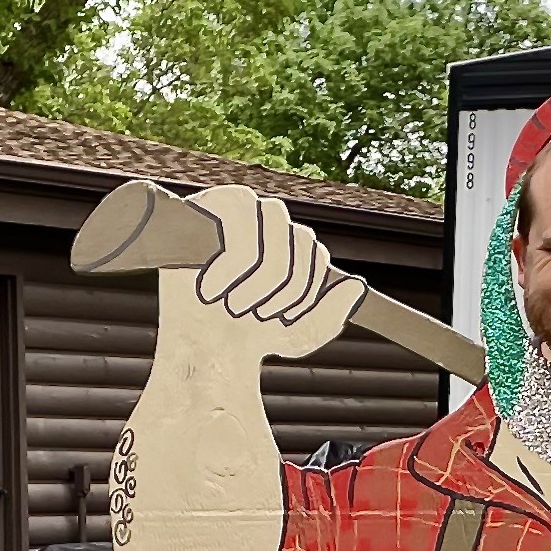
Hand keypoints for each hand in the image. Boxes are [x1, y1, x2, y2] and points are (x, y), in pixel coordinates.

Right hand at [185, 184, 365, 357]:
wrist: (194, 347)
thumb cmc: (242, 337)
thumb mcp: (296, 335)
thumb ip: (330, 317)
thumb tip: (357, 287)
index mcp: (288, 242)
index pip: (315, 251)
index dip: (306, 292)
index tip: (280, 320)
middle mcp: (265, 217)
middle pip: (302, 239)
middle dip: (285, 290)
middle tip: (254, 316)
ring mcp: (234, 204)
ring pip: (276, 227)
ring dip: (259, 282)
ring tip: (232, 305)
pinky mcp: (203, 203)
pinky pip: (238, 220)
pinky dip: (230, 267)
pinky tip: (208, 290)